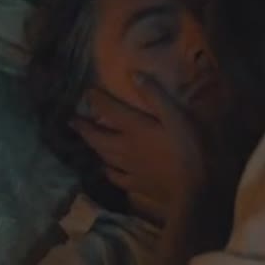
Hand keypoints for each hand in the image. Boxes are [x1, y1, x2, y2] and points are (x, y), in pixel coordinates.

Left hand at [70, 74, 205, 216]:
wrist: (192, 190)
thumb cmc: (187, 149)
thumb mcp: (176, 117)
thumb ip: (156, 97)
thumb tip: (133, 75)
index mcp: (134, 128)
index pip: (110, 111)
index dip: (97, 100)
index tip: (88, 92)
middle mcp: (125, 147)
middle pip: (99, 137)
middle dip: (85, 127)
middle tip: (72, 121)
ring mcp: (128, 168)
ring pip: (104, 155)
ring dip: (93, 146)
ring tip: (86, 140)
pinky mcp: (136, 184)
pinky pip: (116, 177)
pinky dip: (108, 171)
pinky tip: (107, 169)